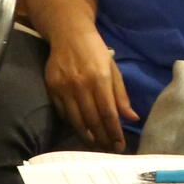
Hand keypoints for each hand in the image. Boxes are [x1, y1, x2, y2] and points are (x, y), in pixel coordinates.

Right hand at [44, 29, 138, 151]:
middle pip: (92, 120)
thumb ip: (121, 95)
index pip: (109, 113)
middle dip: (102, 138)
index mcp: (100, 78)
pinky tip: (80, 128)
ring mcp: (64, 88)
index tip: (119, 145)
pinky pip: (63, 113)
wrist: (69, 34)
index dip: (114, 132)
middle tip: (108, 149)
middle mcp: (81, 85)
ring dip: (87, 135)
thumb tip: (132, 118)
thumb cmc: (95, 51)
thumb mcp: (113, 69)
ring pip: (76, 120)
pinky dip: (72, 123)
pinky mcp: (51, 88)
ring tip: (96, 143)